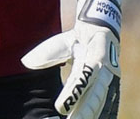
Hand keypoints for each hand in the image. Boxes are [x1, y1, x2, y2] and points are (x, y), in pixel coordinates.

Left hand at [22, 0, 121, 118]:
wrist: (103, 29)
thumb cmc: (77, 37)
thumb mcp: (62, 41)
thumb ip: (47, 53)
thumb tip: (26, 62)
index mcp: (94, 56)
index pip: (81, 79)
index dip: (72, 94)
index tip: (59, 108)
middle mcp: (106, 70)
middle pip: (95, 95)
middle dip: (83, 112)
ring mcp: (112, 80)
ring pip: (103, 102)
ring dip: (92, 115)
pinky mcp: (114, 87)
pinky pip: (110, 104)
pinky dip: (104, 114)